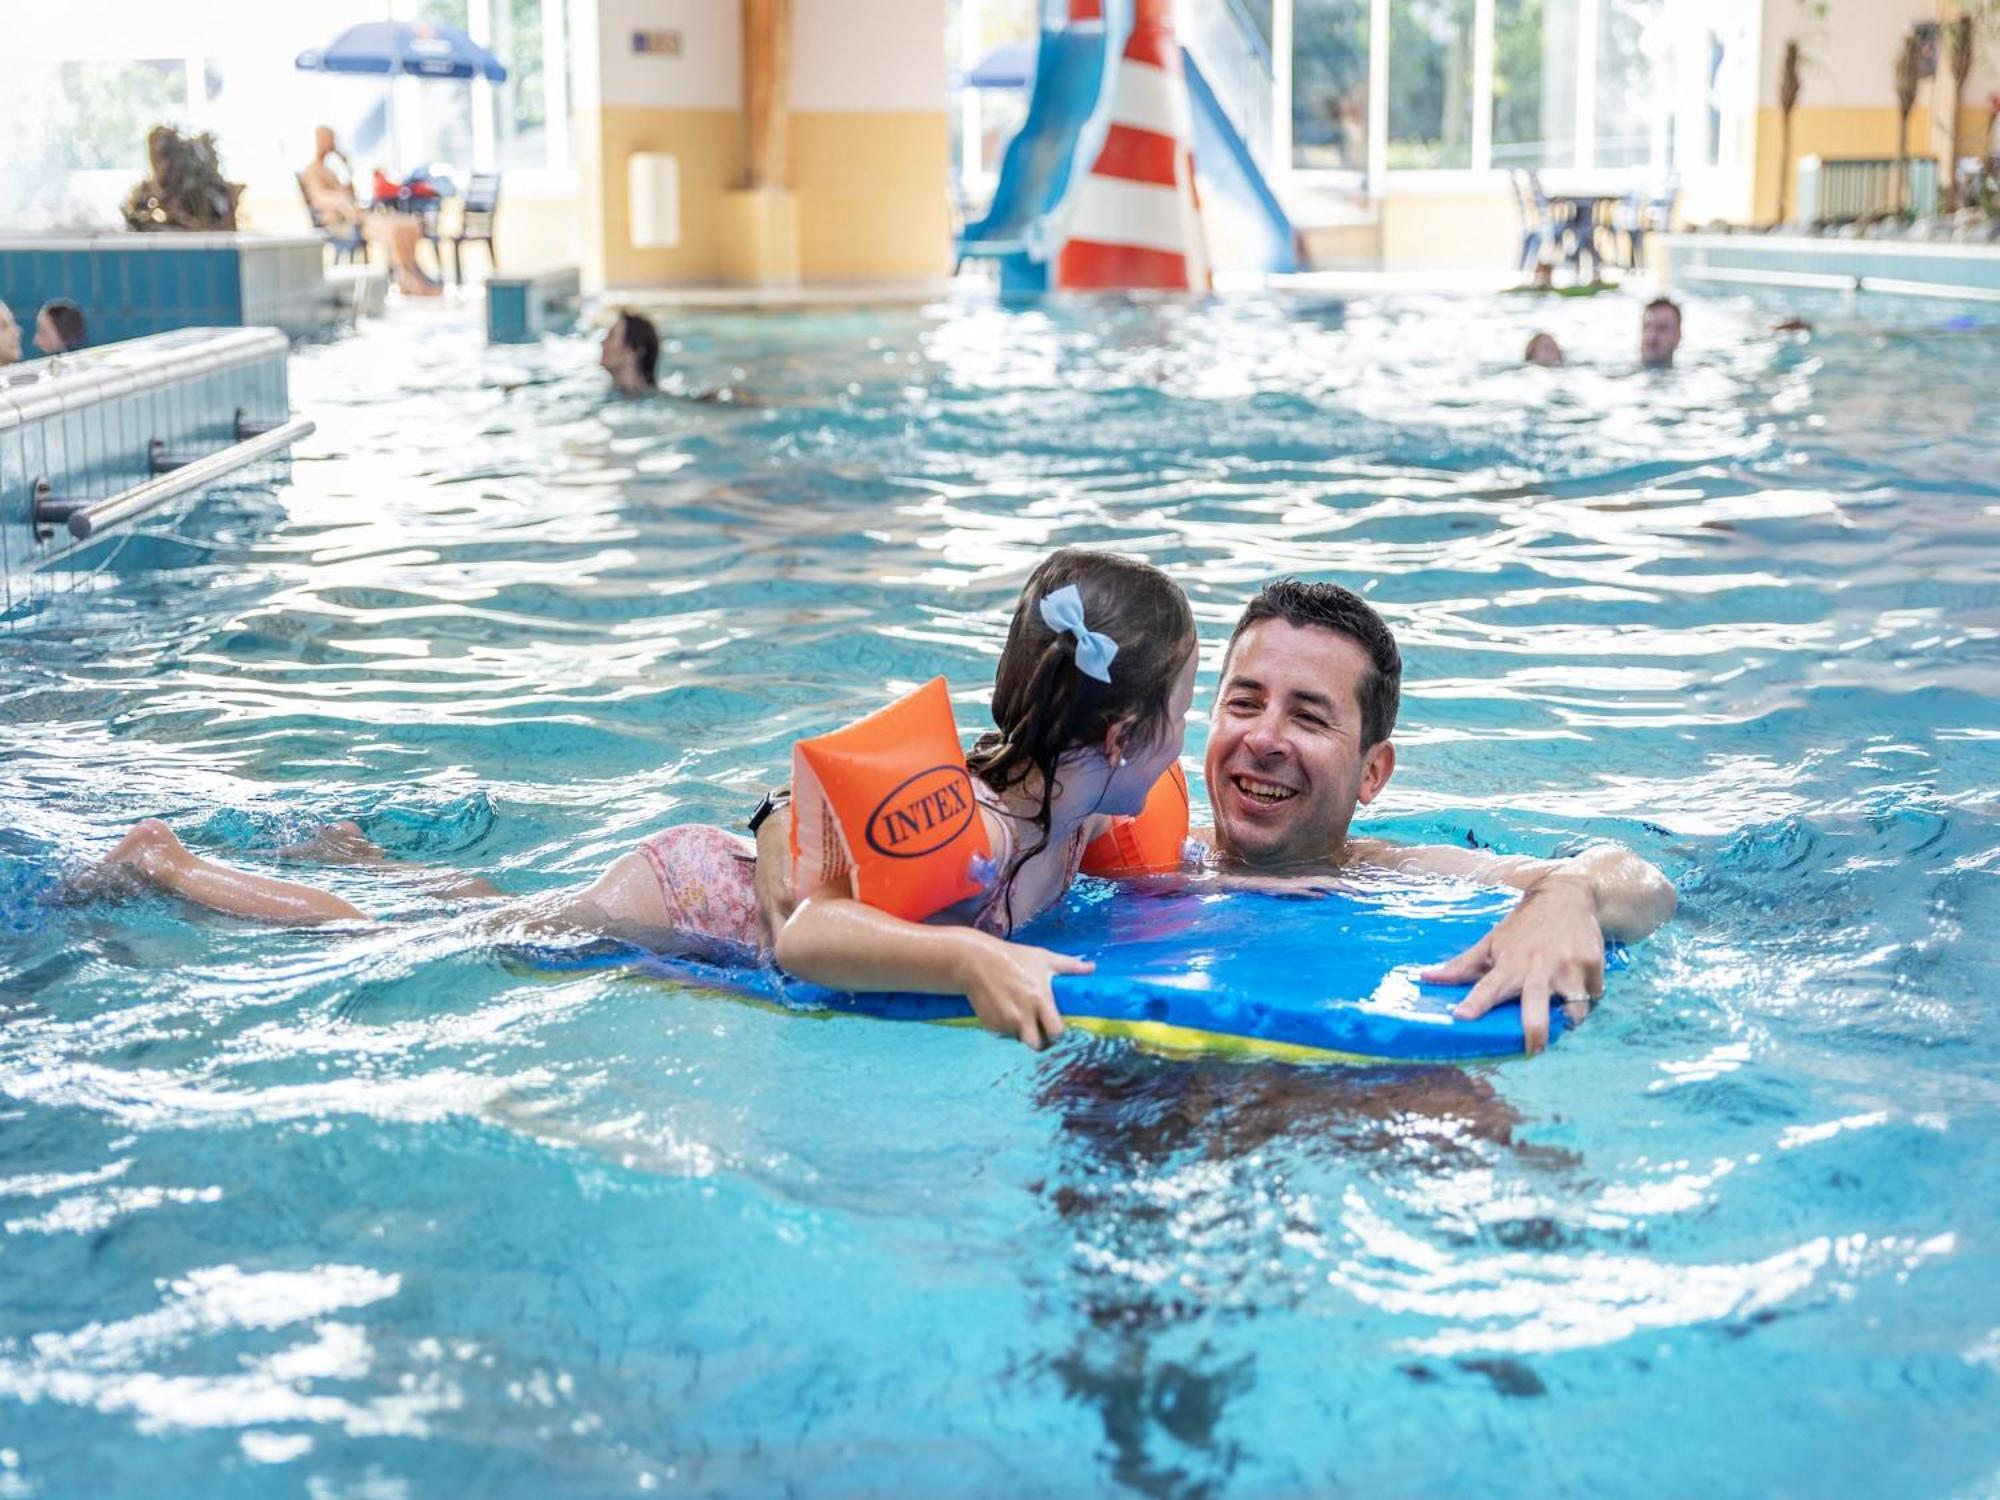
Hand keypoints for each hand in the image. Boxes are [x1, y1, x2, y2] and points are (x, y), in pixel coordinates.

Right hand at [956, 934, 1092, 1049]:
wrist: (975, 961)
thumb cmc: (1014, 957)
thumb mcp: (1043, 958)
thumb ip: (1070, 966)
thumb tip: (1093, 967)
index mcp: (1040, 1000)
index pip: (1056, 1032)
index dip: (1058, 1033)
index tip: (1057, 1028)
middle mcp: (1023, 1015)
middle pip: (1037, 1045)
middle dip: (1040, 1042)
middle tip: (1040, 1032)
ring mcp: (1005, 1022)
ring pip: (1019, 1040)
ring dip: (1022, 1034)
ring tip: (1022, 1018)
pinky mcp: (990, 1025)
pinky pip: (1004, 1034)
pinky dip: (1006, 1029)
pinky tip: (1005, 1012)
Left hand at [1421, 873, 1605, 1054]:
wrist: (1568, 895)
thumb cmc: (1524, 925)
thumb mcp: (1492, 941)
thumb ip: (1462, 965)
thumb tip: (1426, 978)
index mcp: (1510, 962)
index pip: (1488, 987)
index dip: (1474, 1003)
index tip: (1460, 1018)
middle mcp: (1538, 966)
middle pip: (1535, 1005)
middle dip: (1534, 1029)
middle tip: (1532, 1049)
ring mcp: (1568, 966)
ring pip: (1574, 1007)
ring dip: (1570, 1017)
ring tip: (1565, 1018)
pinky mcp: (1593, 965)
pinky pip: (1592, 995)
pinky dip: (1586, 996)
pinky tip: (1580, 984)